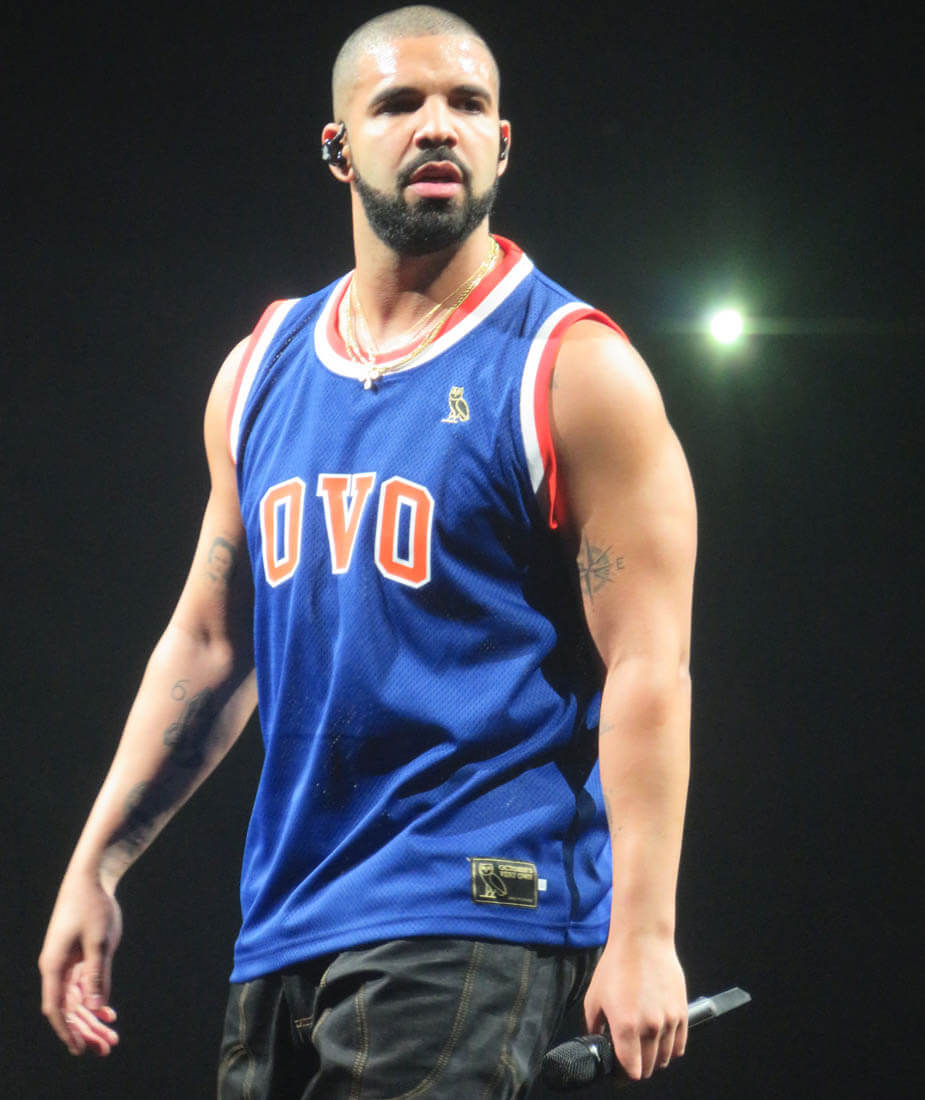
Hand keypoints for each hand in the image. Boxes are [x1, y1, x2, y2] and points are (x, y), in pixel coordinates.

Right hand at [39, 874, 122, 1054]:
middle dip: (85, 1030)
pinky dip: (94, 1000)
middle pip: (68, 1008)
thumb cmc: (94, 906)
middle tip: (106, 1049)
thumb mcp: (100, 943)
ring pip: (76, 999)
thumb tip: (95, 1010)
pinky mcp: (76, 955)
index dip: (67, 1031)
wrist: (91, 877)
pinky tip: (109, 1014)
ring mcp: (65, 962)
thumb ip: (97, 976)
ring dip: (92, 1019)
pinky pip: (82, 986)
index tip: (80, 1050)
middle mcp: (55, 967)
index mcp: (54, 966)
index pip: (56, 1008)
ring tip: (111, 1038)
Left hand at [583, 932, 687, 1080]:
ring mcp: (668, 1021)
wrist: (643, 941)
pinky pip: (679, 1045)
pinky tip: (662, 1042)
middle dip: (639, 1067)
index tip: (620, 1071)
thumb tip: (596, 1039)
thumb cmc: (617, 965)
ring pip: (665, 1058)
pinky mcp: (681, 1013)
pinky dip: (671, 1048)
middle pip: (649, 1067)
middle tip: (631, 1058)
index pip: (631, 1071)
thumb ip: (595, 1025)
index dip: (624, 1075)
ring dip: (655, 1059)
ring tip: (645, 1048)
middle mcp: (650, 1027)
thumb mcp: (594, 996)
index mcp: (626, 1026)